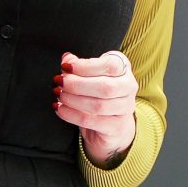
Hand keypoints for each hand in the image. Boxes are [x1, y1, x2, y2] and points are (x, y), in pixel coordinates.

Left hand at [55, 50, 135, 165]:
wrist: (112, 124)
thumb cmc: (99, 93)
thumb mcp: (90, 75)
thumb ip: (78, 66)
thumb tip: (67, 59)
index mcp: (123, 69)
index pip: (110, 66)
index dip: (85, 66)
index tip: (66, 67)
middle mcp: (129, 87)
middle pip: (105, 87)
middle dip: (77, 84)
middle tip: (60, 82)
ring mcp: (125, 109)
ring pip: (98, 106)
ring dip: (73, 100)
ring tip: (59, 95)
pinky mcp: (117, 127)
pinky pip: (91, 121)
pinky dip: (71, 114)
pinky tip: (60, 108)